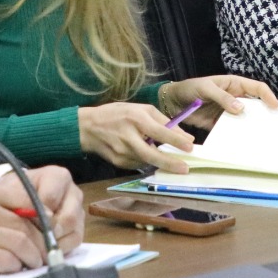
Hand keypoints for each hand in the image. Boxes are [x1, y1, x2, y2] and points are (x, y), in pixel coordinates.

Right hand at [0, 166, 82, 272]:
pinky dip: (15, 266)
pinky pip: (5, 261)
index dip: (43, 215)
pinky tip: (14, 268)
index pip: (26, 198)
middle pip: (26, 225)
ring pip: (20, 244)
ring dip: (32, 256)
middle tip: (46, 251)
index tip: (50, 226)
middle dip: (42, 241)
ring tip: (33, 261)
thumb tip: (31, 213)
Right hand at [78, 102, 193, 172]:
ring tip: (172, 162)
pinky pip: (138, 164)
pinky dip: (146, 161)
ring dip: (160, 162)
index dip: (175, 140)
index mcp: (135, 118)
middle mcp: (128, 136)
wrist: (87, 127)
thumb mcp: (140, 108)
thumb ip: (162, 120)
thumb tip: (183, 135)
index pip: (159, 131)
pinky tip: (147, 155)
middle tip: (185, 169)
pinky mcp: (117, 162)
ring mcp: (121, 152)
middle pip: (151, 154)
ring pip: (146, 161)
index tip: (190, 147)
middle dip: (170, 163)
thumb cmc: (117, 114)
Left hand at [163, 75, 277, 129]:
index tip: (275, 107)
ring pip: (245, 120)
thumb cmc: (190, 88)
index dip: (268, 96)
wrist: (173, 102)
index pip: (256, 88)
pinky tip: (242, 144)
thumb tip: (241, 108)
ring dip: (251, 127)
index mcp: (234, 84)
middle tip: (274, 126)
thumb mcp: (206, 88)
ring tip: (262, 138)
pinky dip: (237, 136)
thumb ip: (222, 97)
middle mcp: (235, 98)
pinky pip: (232, 130)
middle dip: (264, 114)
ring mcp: (228, 112)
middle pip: (254, 106)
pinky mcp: (220, 124)